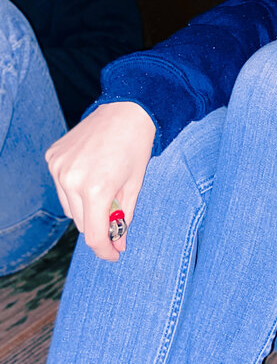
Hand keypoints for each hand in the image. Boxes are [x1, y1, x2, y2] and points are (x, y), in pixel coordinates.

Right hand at [45, 102, 155, 261]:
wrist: (126, 108)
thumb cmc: (137, 145)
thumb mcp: (136, 185)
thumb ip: (124, 217)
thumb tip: (116, 243)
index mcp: (96, 188)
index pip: (94, 235)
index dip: (105, 250)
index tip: (114, 255)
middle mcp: (72, 179)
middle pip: (81, 223)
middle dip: (99, 226)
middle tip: (116, 219)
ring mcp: (59, 167)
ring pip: (69, 207)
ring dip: (85, 207)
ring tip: (105, 187)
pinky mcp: (53, 157)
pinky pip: (62, 186)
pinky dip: (74, 188)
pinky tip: (91, 173)